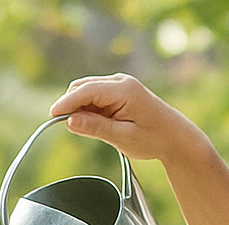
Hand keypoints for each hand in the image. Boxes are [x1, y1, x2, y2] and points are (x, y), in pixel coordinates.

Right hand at [48, 74, 202, 163]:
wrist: (176, 138)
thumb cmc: (154, 139)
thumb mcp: (123, 137)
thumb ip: (95, 128)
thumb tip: (69, 120)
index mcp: (124, 90)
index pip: (86, 91)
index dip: (66, 103)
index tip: (52, 116)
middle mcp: (121, 82)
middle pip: (83, 87)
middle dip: (71, 105)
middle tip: (68, 127)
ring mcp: (120, 84)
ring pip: (87, 91)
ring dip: (80, 107)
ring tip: (86, 129)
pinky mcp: (120, 91)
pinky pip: (96, 96)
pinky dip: (89, 108)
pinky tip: (94, 123)